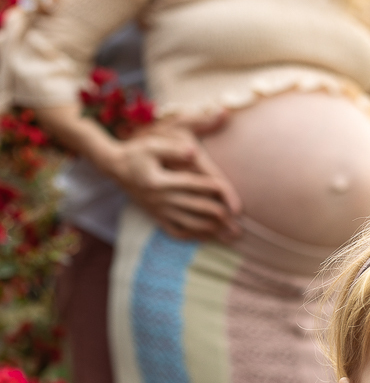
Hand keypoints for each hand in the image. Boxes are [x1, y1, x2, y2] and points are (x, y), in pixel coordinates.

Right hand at [103, 125, 241, 241]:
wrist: (115, 168)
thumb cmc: (138, 152)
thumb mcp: (152, 144)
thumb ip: (173, 148)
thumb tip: (193, 151)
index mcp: (161, 181)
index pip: (198, 185)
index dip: (220, 193)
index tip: (238, 204)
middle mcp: (161, 199)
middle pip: (198, 209)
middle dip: (222, 217)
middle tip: (240, 226)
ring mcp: (159, 210)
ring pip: (190, 224)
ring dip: (212, 231)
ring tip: (230, 236)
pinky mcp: (157, 216)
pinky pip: (176, 231)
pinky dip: (194, 235)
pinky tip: (208, 238)